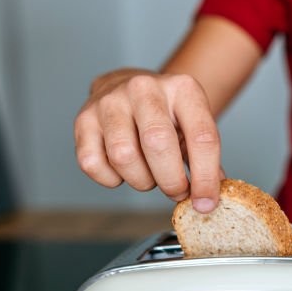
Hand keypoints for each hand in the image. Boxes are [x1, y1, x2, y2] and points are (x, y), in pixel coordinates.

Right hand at [74, 70, 221, 212]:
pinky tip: (123, 170)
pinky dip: (111, 179)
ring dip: (141, 180)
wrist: (131, 87)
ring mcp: (110, 101)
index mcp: (182, 88)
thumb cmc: (167, 115)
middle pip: (158, 144)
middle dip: (171, 181)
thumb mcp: (194, 126)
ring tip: (149, 175)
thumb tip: (208, 201)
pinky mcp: (83, 119)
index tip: (205, 203)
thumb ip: (205, 161)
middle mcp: (144, 88)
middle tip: (176, 191)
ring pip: (124, 156)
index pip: (201, 137)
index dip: (205, 177)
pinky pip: (93, 164)